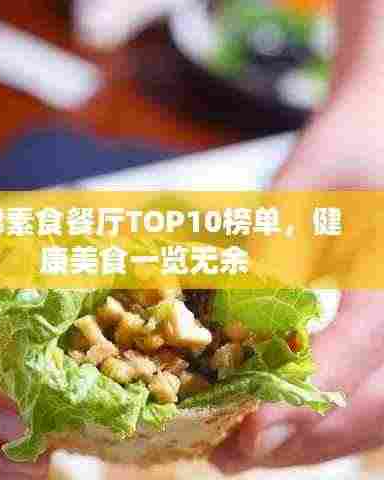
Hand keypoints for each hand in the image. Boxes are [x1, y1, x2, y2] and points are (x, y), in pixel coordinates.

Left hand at [212, 101, 383, 471]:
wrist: (383, 132)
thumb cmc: (348, 148)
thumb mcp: (303, 194)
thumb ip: (274, 260)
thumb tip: (234, 331)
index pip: (357, 354)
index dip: (299, 402)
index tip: (242, 432)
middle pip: (374, 406)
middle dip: (303, 441)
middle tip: (231, 456)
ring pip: (378, 413)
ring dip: (314, 441)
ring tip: (246, 452)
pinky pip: (375, 393)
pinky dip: (328, 420)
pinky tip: (282, 423)